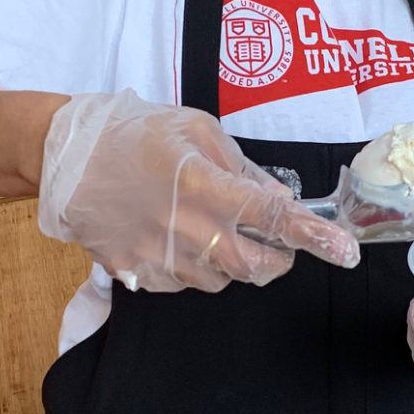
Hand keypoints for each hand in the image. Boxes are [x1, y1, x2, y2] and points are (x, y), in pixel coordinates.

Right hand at [37, 89, 359, 292]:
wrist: (70, 157)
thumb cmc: (135, 132)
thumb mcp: (196, 129)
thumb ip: (241, 167)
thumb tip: (278, 199)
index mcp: (203, 185)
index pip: (272, 218)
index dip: (314, 236)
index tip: (343, 250)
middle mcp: (186, 228)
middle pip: (256, 268)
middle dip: (280, 258)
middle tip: (276, 237)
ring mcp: (159, 257)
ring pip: (223, 279)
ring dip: (236, 259)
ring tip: (216, 225)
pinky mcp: (137, 274)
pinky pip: (186, 284)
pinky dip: (199, 266)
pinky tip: (183, 236)